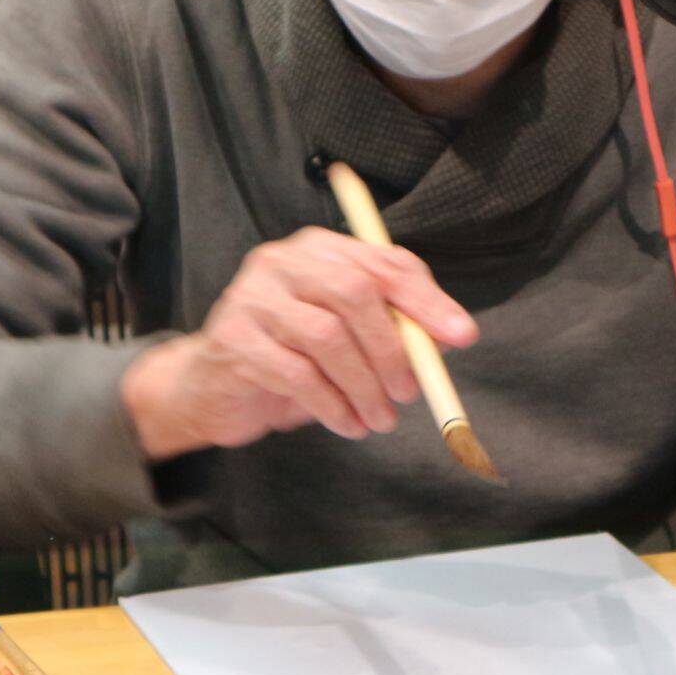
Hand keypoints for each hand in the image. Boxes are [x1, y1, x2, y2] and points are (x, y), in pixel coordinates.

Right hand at [120, 226, 477, 457]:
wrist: (214, 389)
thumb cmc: (294, 359)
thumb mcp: (349, 337)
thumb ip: (395, 326)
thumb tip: (454, 334)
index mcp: (320, 249)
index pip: (384, 263)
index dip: (427, 300)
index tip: (461, 337)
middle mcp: (283, 261)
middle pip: (354, 292)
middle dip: (392, 348)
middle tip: (410, 392)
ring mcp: (252, 296)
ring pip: (326, 337)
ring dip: (364, 387)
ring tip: (379, 420)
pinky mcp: (232, 338)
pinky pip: (296, 374)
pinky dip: (332, 406)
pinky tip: (348, 425)